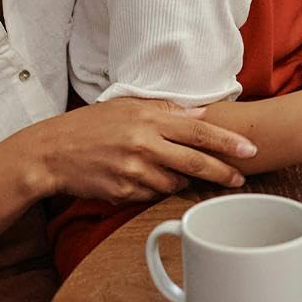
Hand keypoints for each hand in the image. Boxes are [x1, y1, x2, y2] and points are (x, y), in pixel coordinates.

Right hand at [27, 97, 257, 204]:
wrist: (51, 153)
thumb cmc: (91, 126)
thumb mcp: (127, 106)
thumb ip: (166, 110)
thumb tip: (200, 113)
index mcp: (149, 120)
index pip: (198, 131)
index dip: (227, 143)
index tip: (250, 151)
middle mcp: (144, 145)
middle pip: (195, 163)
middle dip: (223, 172)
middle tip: (241, 179)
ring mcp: (134, 171)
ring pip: (175, 183)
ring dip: (182, 180)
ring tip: (170, 170)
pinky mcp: (124, 193)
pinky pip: (152, 195)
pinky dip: (155, 189)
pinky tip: (143, 178)